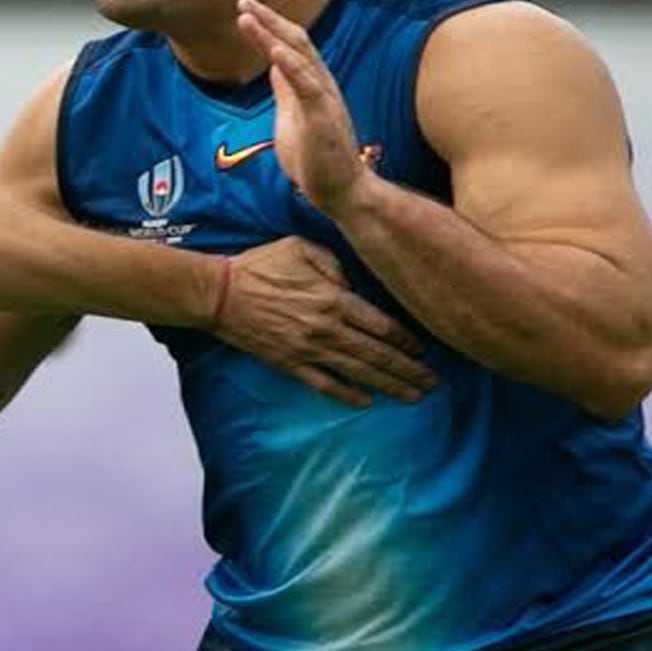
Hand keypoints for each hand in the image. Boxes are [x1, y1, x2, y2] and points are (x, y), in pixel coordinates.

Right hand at [208, 237, 435, 405]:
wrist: (218, 295)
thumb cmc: (261, 266)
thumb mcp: (303, 248)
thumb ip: (337, 264)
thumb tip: (355, 286)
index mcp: (335, 300)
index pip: (384, 326)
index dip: (408, 341)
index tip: (426, 351)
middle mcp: (328, 329)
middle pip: (378, 354)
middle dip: (409, 370)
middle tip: (433, 383)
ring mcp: (308, 350)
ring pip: (358, 373)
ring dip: (389, 386)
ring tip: (413, 396)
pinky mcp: (289, 364)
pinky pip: (324, 384)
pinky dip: (347, 395)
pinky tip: (367, 402)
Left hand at [234, 0, 374, 218]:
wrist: (338, 190)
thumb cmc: (314, 157)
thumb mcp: (290, 116)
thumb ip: (285, 90)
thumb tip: (273, 67)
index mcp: (310, 85)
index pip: (289, 47)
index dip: (268, 27)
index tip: (245, 10)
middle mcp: (320, 84)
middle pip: (295, 42)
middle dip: (269, 19)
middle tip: (243, 0)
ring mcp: (323, 98)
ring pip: (299, 56)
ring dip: (272, 34)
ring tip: (248, 16)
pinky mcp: (323, 115)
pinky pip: (307, 84)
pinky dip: (291, 64)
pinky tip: (273, 49)